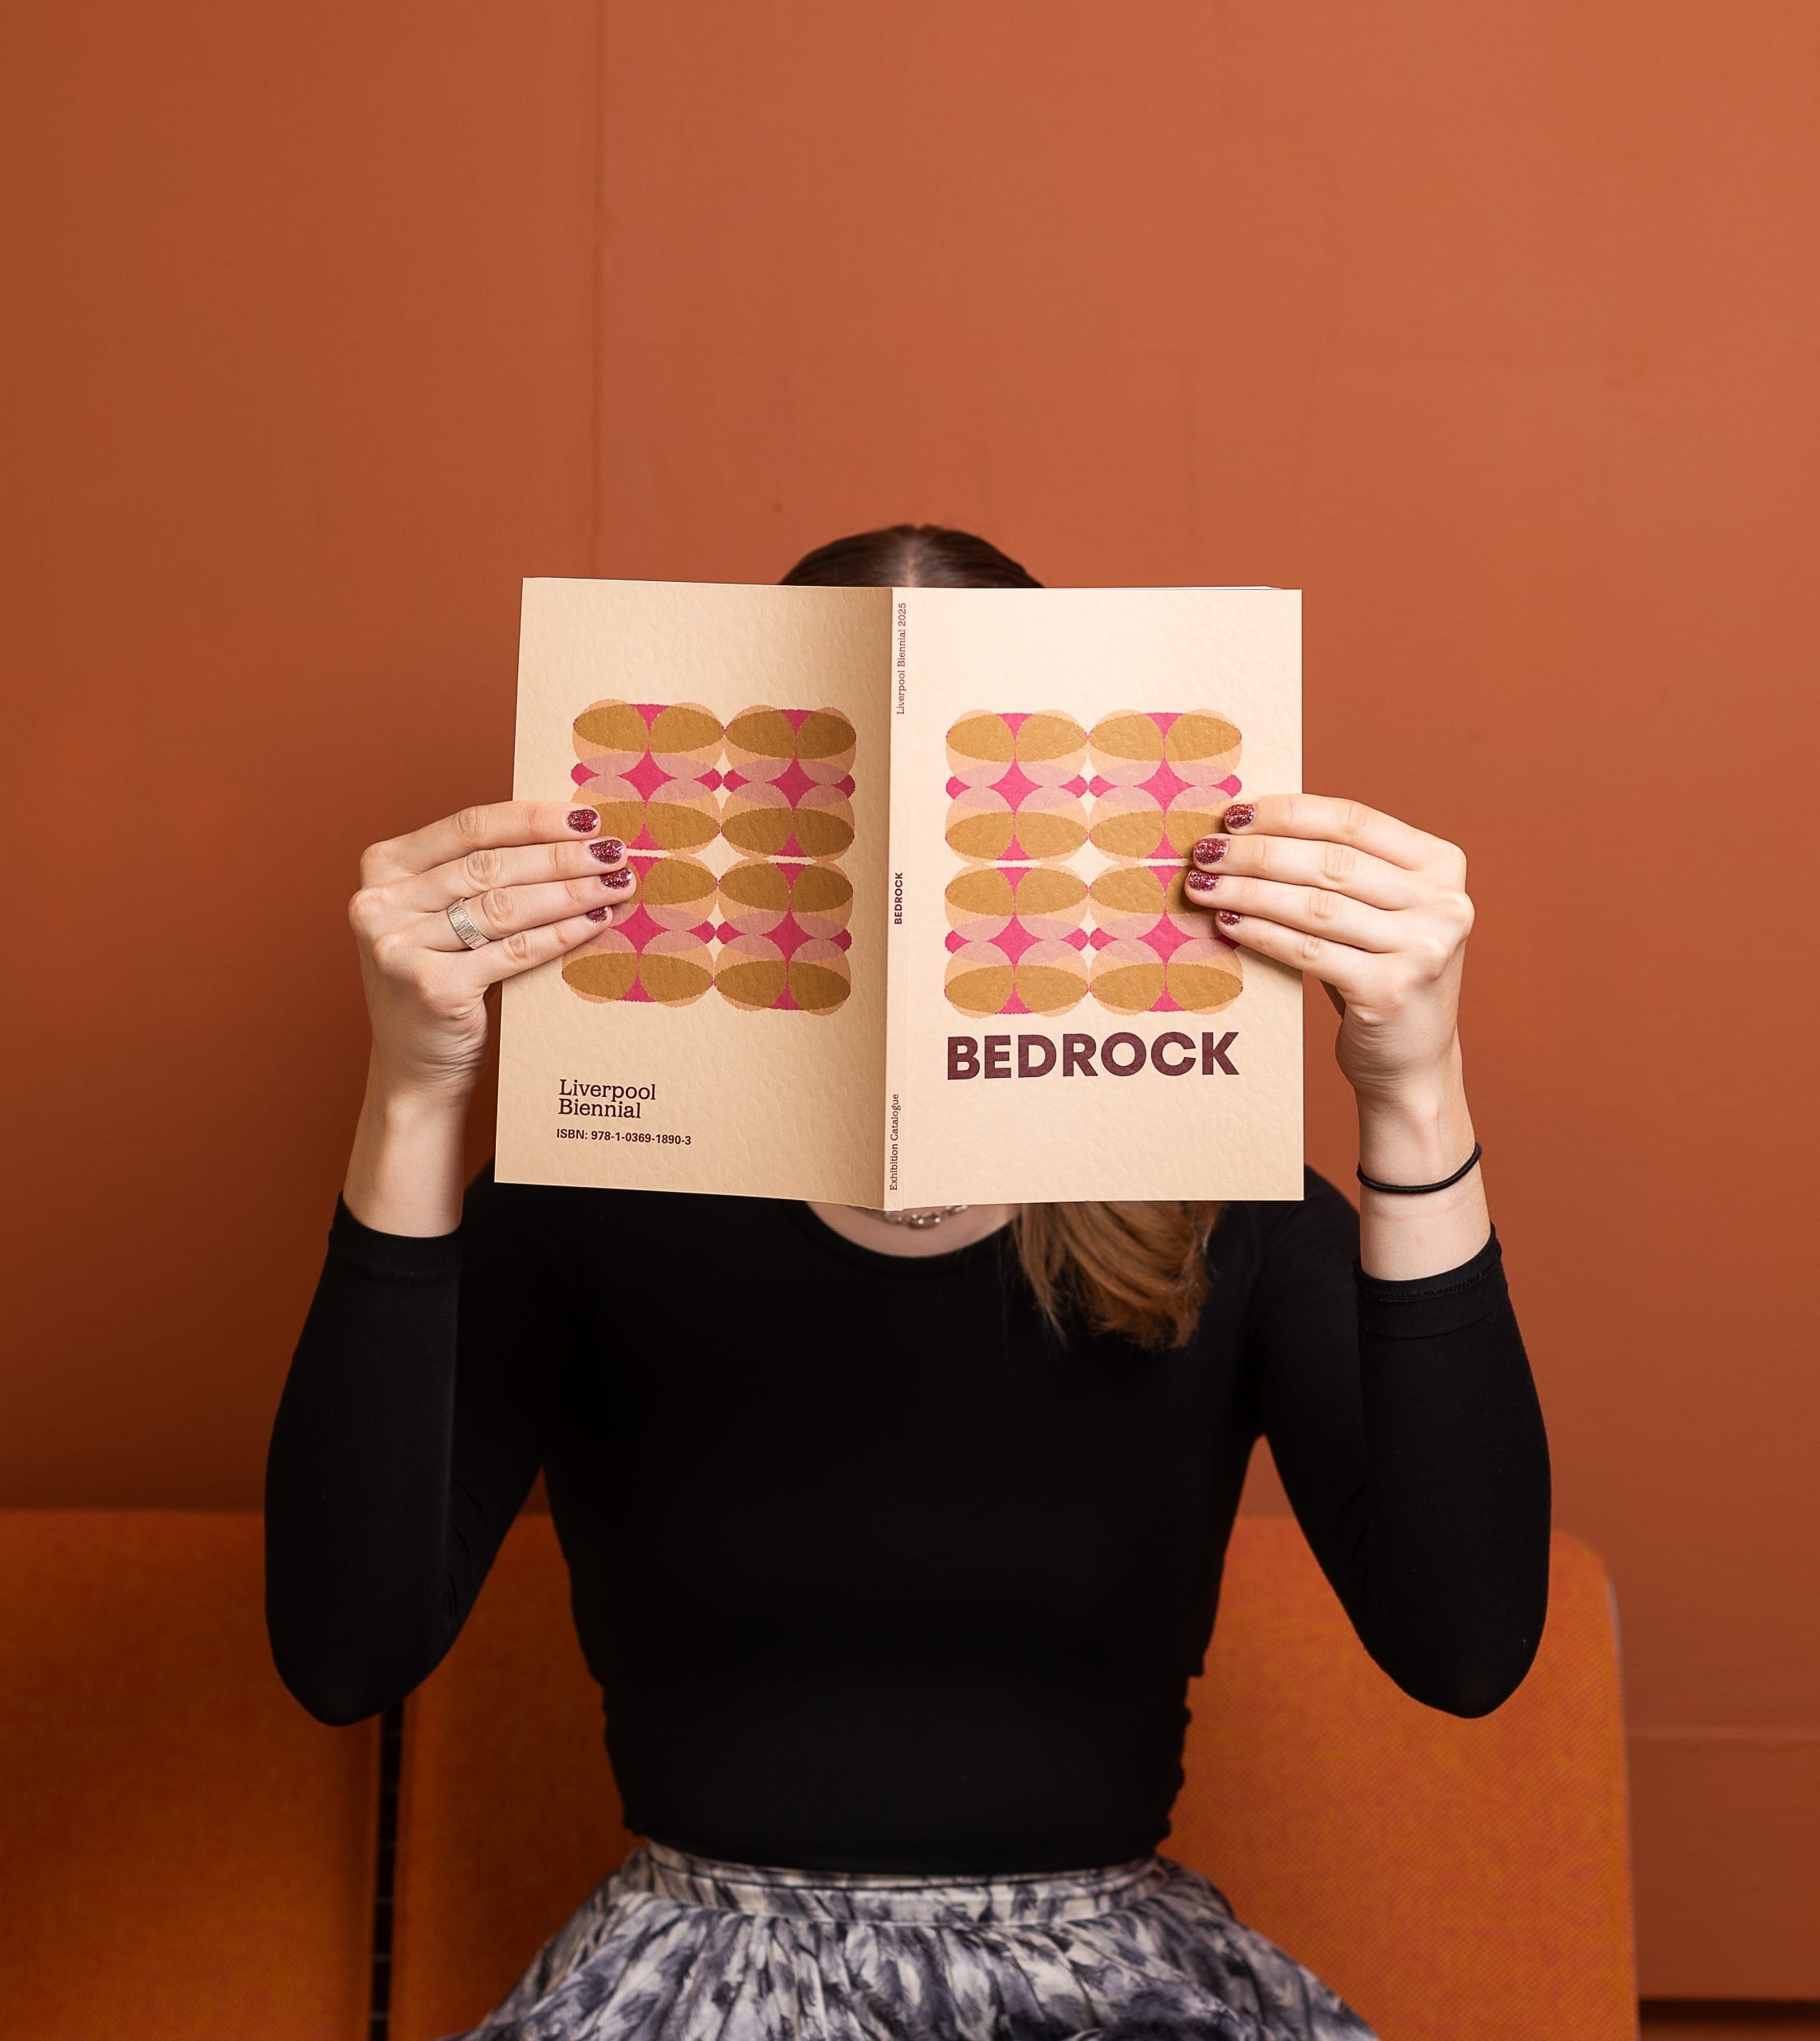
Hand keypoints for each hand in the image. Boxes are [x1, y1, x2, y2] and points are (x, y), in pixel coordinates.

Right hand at [348, 800, 638, 1106]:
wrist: (414, 1069)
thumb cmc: (442, 982)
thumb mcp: (441, 918)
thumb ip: (478, 877)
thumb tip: (571, 836)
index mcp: (383, 867)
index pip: (470, 827)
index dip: (533, 819)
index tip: (586, 817)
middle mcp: (380, 903)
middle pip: (491, 866)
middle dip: (562, 856)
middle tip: (615, 852)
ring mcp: (399, 947)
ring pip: (505, 907)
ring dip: (571, 892)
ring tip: (616, 883)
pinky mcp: (431, 987)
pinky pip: (515, 950)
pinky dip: (562, 934)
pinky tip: (596, 921)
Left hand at [1183, 795, 1472, 1107]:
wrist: (1412, 1060)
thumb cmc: (1379, 971)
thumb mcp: (1378, 910)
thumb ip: (1338, 868)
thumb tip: (1246, 829)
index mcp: (1442, 864)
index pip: (1353, 821)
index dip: (1287, 813)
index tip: (1233, 815)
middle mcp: (1443, 902)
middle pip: (1330, 862)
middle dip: (1257, 852)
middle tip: (1205, 851)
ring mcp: (1423, 948)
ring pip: (1315, 906)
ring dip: (1248, 891)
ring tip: (1202, 885)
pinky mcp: (1391, 990)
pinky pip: (1309, 951)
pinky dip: (1261, 933)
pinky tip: (1227, 922)